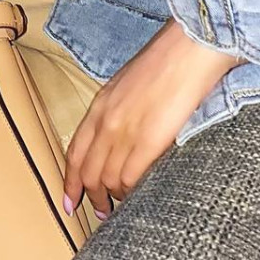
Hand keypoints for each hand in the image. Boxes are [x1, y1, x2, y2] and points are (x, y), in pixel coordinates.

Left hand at [62, 20, 241, 216]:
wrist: (190, 48)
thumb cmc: (167, 60)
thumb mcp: (129, 82)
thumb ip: (119, 108)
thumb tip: (121, 134)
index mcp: (101, 104)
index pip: (75, 152)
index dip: (70, 181)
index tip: (69, 200)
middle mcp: (107, 121)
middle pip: (88, 172)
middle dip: (91, 196)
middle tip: (100, 211)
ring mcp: (126, 132)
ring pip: (107, 180)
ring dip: (112, 199)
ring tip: (121, 208)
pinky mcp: (149, 141)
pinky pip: (130, 179)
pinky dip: (131, 194)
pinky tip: (137, 198)